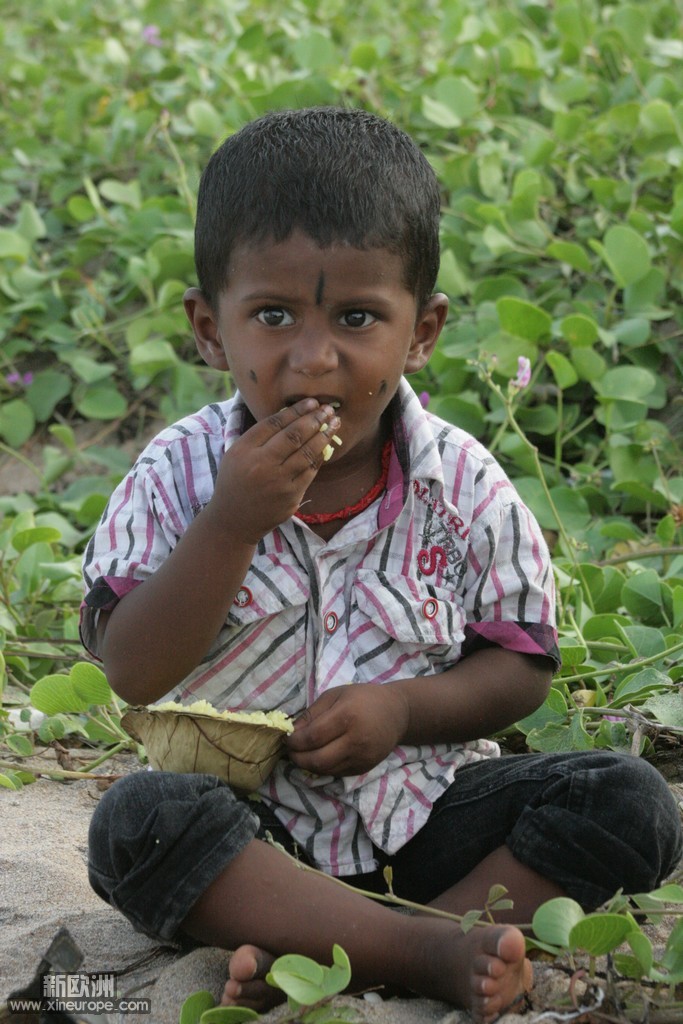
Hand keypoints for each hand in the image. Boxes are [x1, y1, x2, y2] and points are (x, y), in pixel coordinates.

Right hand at [208, 399, 339, 544]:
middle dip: (314, 419)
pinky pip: (310, 472)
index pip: (275, 423)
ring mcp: (278, 483)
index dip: (296, 410)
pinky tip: (327, 445)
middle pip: (294, 435)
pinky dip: (320, 456)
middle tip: (327, 409)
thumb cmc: (236, 481)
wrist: (233, 520)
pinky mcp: (291, 497)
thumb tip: (292, 415)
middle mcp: (261, 465)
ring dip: (324, 435)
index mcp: (244, 450)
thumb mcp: (236, 454)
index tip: (311, 402)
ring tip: (334, 423)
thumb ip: (259, 436)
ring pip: (307, 453)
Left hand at [285, 683, 409, 776]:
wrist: (396, 713)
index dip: (294, 741)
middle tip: (289, 751)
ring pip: (325, 770)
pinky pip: (336, 773)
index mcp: (347, 716)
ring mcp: (361, 757)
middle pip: (317, 759)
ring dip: (307, 765)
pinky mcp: (364, 768)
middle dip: (297, 758)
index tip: (286, 738)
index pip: (313, 737)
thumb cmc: (363, 698)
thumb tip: (291, 732)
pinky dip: (322, 768)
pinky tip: (318, 757)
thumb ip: (312, 714)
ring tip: (301, 754)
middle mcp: (355, 740)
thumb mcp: (335, 695)